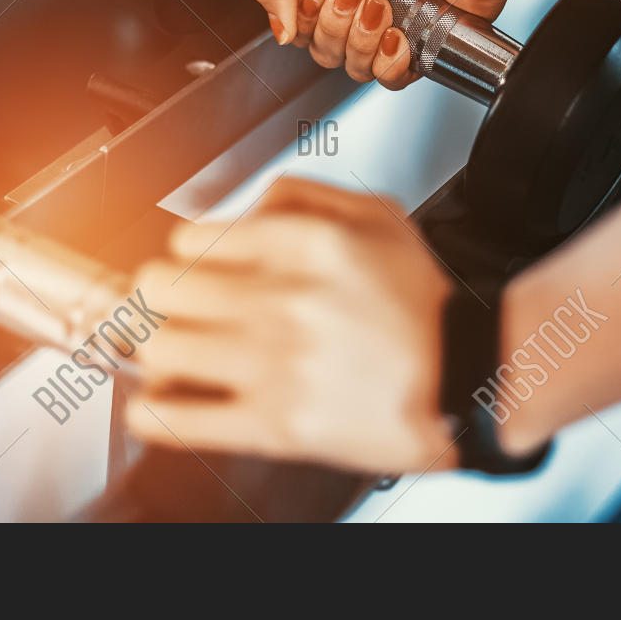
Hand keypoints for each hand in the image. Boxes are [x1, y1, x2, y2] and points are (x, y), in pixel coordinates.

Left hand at [125, 177, 457, 473]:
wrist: (466, 381)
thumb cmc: (424, 306)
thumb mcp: (379, 215)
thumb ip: (302, 193)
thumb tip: (237, 209)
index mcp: (306, 244)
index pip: (188, 239)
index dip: (186, 253)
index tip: (194, 267)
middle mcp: (285, 300)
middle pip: (159, 290)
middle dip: (160, 297)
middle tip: (173, 307)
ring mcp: (275, 365)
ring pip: (157, 349)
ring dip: (157, 350)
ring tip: (174, 352)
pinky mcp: (275, 425)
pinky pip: (176, 419)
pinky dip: (154, 411)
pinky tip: (165, 402)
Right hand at [247, 0, 517, 87]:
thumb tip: (277, 28)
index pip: (293, 24)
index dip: (301, 16)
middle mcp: (355, 5)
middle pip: (319, 50)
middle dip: (335, 22)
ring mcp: (387, 28)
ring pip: (352, 67)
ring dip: (365, 38)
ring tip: (385, 4)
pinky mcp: (418, 49)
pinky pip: (388, 80)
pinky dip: (392, 60)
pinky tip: (402, 34)